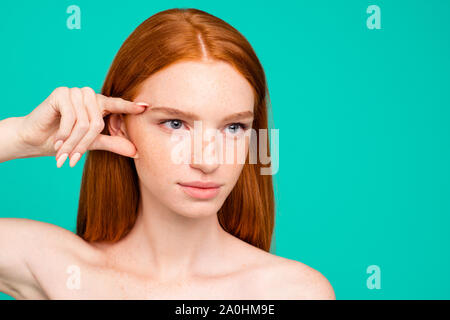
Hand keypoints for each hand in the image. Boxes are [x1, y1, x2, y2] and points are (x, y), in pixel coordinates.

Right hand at [19, 87, 148, 166]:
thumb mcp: (92, 143)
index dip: (130, 107)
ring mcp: (75, 92)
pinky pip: (71, 118)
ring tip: (63, 151)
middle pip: (98, 123)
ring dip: (73, 141)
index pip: (117, 105)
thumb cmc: (64, 140)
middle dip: (85, 144)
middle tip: (73, 158)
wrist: (34, 139)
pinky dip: (65, 134)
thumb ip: (113, 143)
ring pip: (85, 122)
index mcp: (98, 105)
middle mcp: (88, 95)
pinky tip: (57, 141)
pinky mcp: (61, 93)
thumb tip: (137, 152)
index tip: (147, 107)